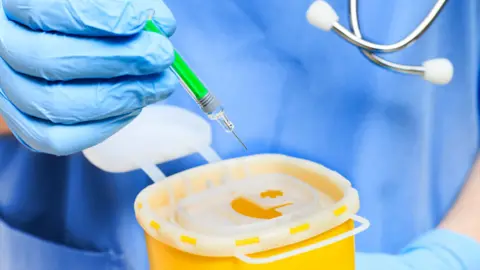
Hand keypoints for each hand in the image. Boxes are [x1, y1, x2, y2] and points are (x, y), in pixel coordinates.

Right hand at [0, 0, 177, 154]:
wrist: (67, 38)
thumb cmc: (91, 12)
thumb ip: (124, 4)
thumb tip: (160, 25)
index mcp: (14, 4)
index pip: (45, 9)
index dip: (98, 18)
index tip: (142, 20)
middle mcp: (3, 47)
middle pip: (50, 61)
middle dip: (119, 60)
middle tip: (162, 55)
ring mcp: (10, 89)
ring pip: (55, 106)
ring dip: (120, 97)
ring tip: (160, 83)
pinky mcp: (27, 122)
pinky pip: (57, 139)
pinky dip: (103, 126)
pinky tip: (135, 106)